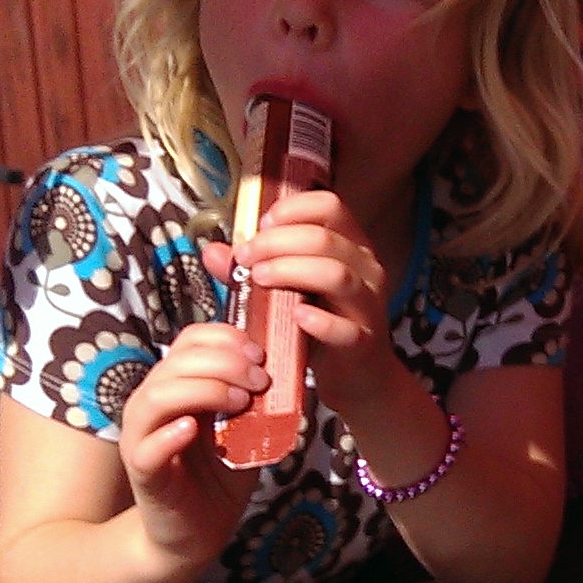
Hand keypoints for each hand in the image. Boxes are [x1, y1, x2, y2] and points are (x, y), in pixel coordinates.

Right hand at [115, 322, 263, 563]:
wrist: (198, 532)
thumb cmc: (221, 477)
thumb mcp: (248, 431)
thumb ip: (261, 402)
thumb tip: (294, 370)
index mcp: (177, 386)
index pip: (189, 341)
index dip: (224, 338)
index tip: (260, 354)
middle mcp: (153, 404)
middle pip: (175, 363)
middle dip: (223, 363)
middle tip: (260, 380)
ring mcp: (142, 437)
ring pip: (156, 397)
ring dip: (202, 390)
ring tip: (239, 401)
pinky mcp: (143, 472)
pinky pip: (147, 447)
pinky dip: (168, 434)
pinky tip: (193, 430)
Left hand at [210, 189, 398, 415]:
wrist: (356, 376)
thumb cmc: (320, 326)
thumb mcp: (287, 290)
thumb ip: (253, 269)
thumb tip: (213, 252)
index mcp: (350, 247)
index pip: (329, 206)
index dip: (292, 209)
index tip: (262, 225)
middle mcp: (365, 270)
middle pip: (325, 238)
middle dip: (276, 242)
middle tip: (246, 257)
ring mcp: (368, 306)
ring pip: (336, 274)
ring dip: (291, 270)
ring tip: (259, 278)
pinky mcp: (363, 342)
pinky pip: (345, 328)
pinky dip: (319, 321)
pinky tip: (296, 316)